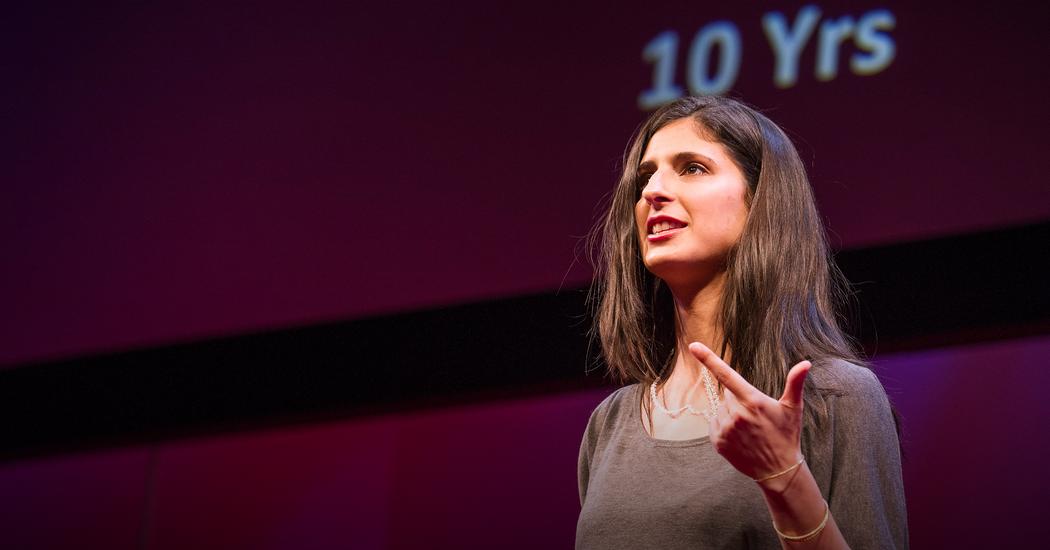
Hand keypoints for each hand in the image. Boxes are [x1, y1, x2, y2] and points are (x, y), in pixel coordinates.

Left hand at [687, 342, 810, 482]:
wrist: (778, 470)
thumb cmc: (787, 435)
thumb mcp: (793, 408)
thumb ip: (795, 383)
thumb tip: (806, 363)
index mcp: (753, 401)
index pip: (727, 375)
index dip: (709, 359)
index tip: (693, 346)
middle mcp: (736, 414)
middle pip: (727, 395)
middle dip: (738, 400)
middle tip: (756, 416)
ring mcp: (725, 429)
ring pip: (721, 410)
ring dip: (731, 414)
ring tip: (749, 429)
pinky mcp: (718, 442)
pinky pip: (715, 424)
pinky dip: (724, 426)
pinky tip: (740, 437)